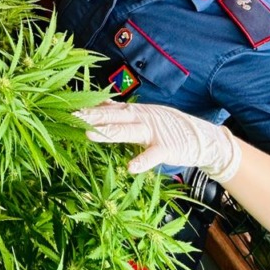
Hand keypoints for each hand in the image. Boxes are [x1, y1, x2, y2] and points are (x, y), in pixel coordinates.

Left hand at [74, 102, 241, 183]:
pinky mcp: (166, 148)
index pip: (107, 108)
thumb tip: (102, 102)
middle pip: (113, 115)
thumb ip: (123, 111)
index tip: (68, 108)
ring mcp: (153, 132)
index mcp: (134, 111)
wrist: (201, 137)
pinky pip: (152, 155)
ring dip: (108, 132)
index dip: (88, 108)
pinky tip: (130, 168)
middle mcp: (141, 117)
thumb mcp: (144, 115)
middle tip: (71, 117)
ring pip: (128, 131)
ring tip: (90, 134)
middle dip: (91, 116)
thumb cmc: (168, 127)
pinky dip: (141, 161)